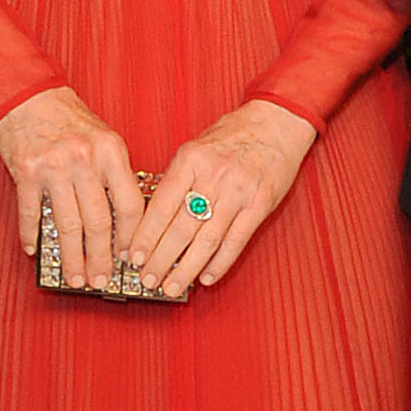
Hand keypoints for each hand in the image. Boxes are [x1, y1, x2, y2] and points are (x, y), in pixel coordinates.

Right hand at [0, 85, 143, 290]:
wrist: (29, 94)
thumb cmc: (68, 118)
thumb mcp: (103, 138)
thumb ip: (114, 174)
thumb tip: (124, 220)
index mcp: (110, 152)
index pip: (129, 205)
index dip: (131, 238)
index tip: (130, 259)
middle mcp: (84, 160)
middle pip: (98, 222)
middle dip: (101, 258)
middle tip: (101, 279)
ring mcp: (54, 167)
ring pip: (67, 225)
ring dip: (72, 257)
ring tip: (75, 277)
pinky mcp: (26, 172)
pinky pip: (31, 213)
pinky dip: (32, 235)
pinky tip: (35, 251)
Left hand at [127, 98, 317, 294]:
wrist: (276, 123)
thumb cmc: (233, 135)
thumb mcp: (196, 148)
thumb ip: (176, 179)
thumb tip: (152, 217)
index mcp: (191, 159)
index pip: (161, 205)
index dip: (145, 236)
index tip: (134, 256)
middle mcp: (213, 176)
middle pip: (181, 227)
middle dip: (161, 259)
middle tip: (148, 278)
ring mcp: (239, 192)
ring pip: (207, 240)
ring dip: (187, 268)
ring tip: (172, 286)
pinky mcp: (259, 205)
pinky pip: (236, 241)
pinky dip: (220, 263)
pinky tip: (206, 277)